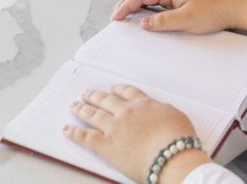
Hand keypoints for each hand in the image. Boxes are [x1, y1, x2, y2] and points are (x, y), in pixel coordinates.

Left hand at [64, 86, 208, 183]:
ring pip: (93, 114)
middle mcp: (126, 112)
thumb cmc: (179, 140)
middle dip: (95, 96)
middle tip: (87, 94)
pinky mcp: (106, 144)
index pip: (128, 92)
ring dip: (82, 109)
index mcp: (144, 104)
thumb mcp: (175, 117)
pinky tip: (67, 129)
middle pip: (106, 100)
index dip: (118, 89)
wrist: (172, 156)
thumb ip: (162, 111)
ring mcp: (114, 127)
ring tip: (75, 106)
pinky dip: (74, 132)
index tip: (113, 89)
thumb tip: (159, 110)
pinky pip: (85, 137)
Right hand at [109, 0, 246, 39]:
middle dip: (127, 2)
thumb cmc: (214, 11)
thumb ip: (163, 21)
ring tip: (126, 15)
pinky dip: (146, 5)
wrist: (234, 7)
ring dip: (136, 3)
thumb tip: (143, 24)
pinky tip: (145, 14)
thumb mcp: (187, 20)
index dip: (126, 5)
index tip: (116, 17)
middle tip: (116, 16)